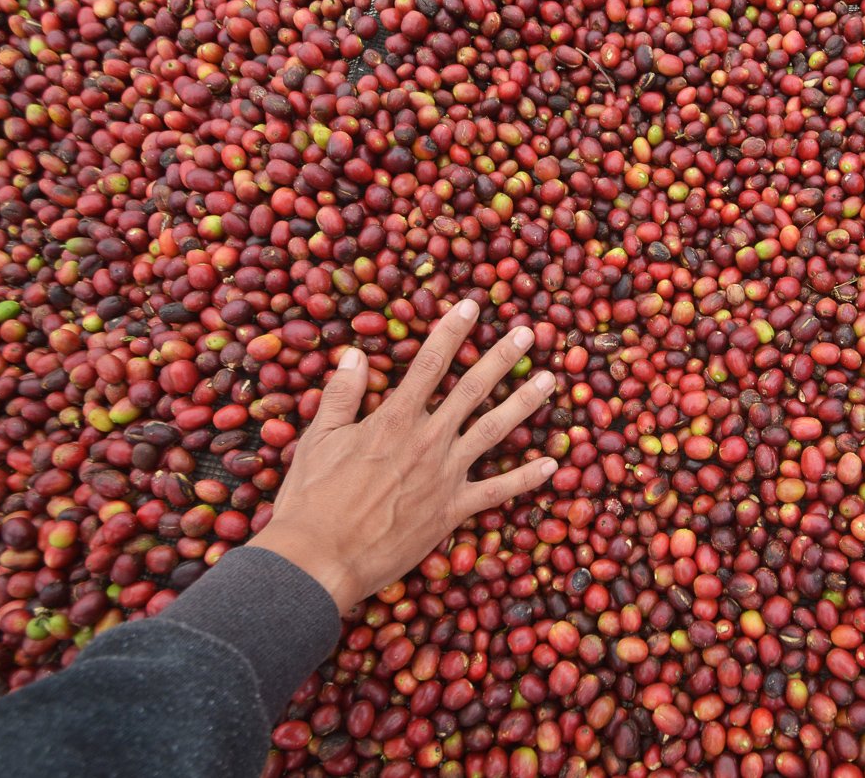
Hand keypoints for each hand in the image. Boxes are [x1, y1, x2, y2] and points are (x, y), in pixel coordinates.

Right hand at [248, 299, 557, 612]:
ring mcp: (445, 475)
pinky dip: (527, 477)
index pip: (429, 363)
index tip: (472, 306)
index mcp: (393, 419)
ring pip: (495, 431)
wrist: (321, 558)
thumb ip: (340, 394)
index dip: (451, 330)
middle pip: (473, 388)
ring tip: (551, 381)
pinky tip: (553, 463)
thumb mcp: (316, 438)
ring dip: (525, 403)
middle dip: (502, 357)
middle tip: (529, 333)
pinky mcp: (452, 511)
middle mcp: (427, 440)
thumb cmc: (311, 500)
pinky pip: (498, 491)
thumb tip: (354, 354)